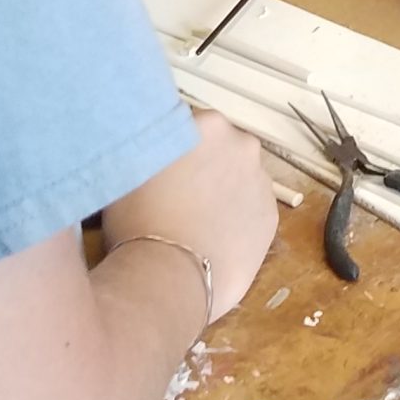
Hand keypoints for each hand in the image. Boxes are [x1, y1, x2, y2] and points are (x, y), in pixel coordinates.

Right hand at [102, 109, 280, 327]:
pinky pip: (250, 209)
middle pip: (220, 150)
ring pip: (238, 179)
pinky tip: (212, 238)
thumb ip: (146, 146)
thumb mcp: (127, 168)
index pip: (190, 125)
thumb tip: (144, 143)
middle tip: (176, 196)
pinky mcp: (272, 216)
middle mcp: (243, 144)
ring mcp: (262, 181)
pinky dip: (236, 218)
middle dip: (202, 166)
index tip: (162, 167)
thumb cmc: (138, 219)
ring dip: (222, 191)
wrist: (170, 276)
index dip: (173, 147)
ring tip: (194, 222)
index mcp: (208, 123)